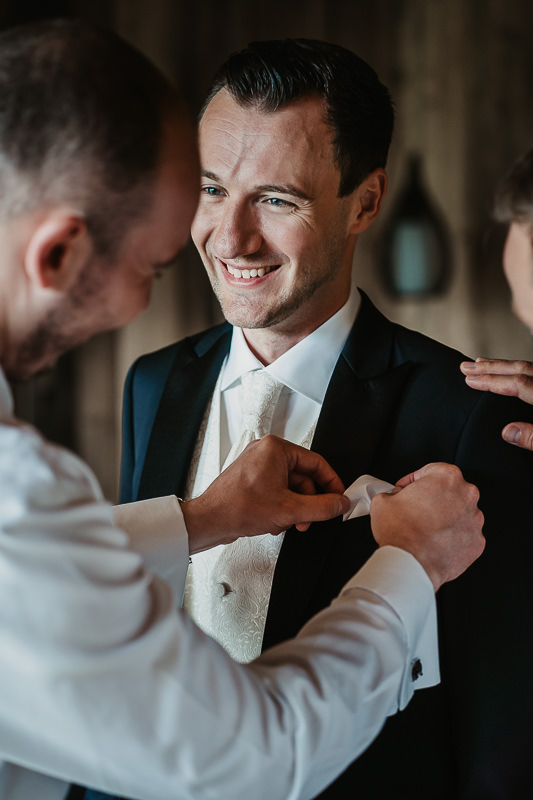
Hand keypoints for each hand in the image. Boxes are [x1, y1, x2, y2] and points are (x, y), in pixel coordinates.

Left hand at [182, 434, 350, 553]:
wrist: (209, 521)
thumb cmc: (237, 508)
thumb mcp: (290, 510)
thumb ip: (322, 507)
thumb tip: (339, 503)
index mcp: (276, 448)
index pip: (317, 463)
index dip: (331, 484)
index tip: (338, 498)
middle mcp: (265, 452)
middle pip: (303, 477)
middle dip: (308, 502)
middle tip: (309, 519)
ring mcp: (257, 465)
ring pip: (290, 487)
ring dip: (294, 508)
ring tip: (289, 522)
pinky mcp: (251, 479)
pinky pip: (277, 490)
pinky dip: (281, 507)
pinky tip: (276, 521)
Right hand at [370, 463, 484, 591]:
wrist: (411, 564)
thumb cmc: (401, 532)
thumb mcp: (382, 500)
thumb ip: (393, 493)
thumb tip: (394, 498)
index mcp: (446, 476)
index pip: (429, 470)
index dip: (413, 481)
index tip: (406, 489)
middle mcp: (466, 495)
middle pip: (448, 490)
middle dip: (431, 498)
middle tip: (414, 509)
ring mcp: (474, 520)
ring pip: (458, 513)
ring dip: (443, 518)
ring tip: (424, 528)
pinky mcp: (476, 542)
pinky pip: (463, 535)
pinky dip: (451, 537)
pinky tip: (434, 542)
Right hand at [461, 357, 532, 450]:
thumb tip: (507, 432)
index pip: (518, 383)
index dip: (492, 381)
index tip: (470, 380)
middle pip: (521, 369)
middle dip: (491, 367)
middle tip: (467, 366)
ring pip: (528, 367)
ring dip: (503, 366)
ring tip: (482, 364)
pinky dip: (517, 371)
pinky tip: (508, 374)